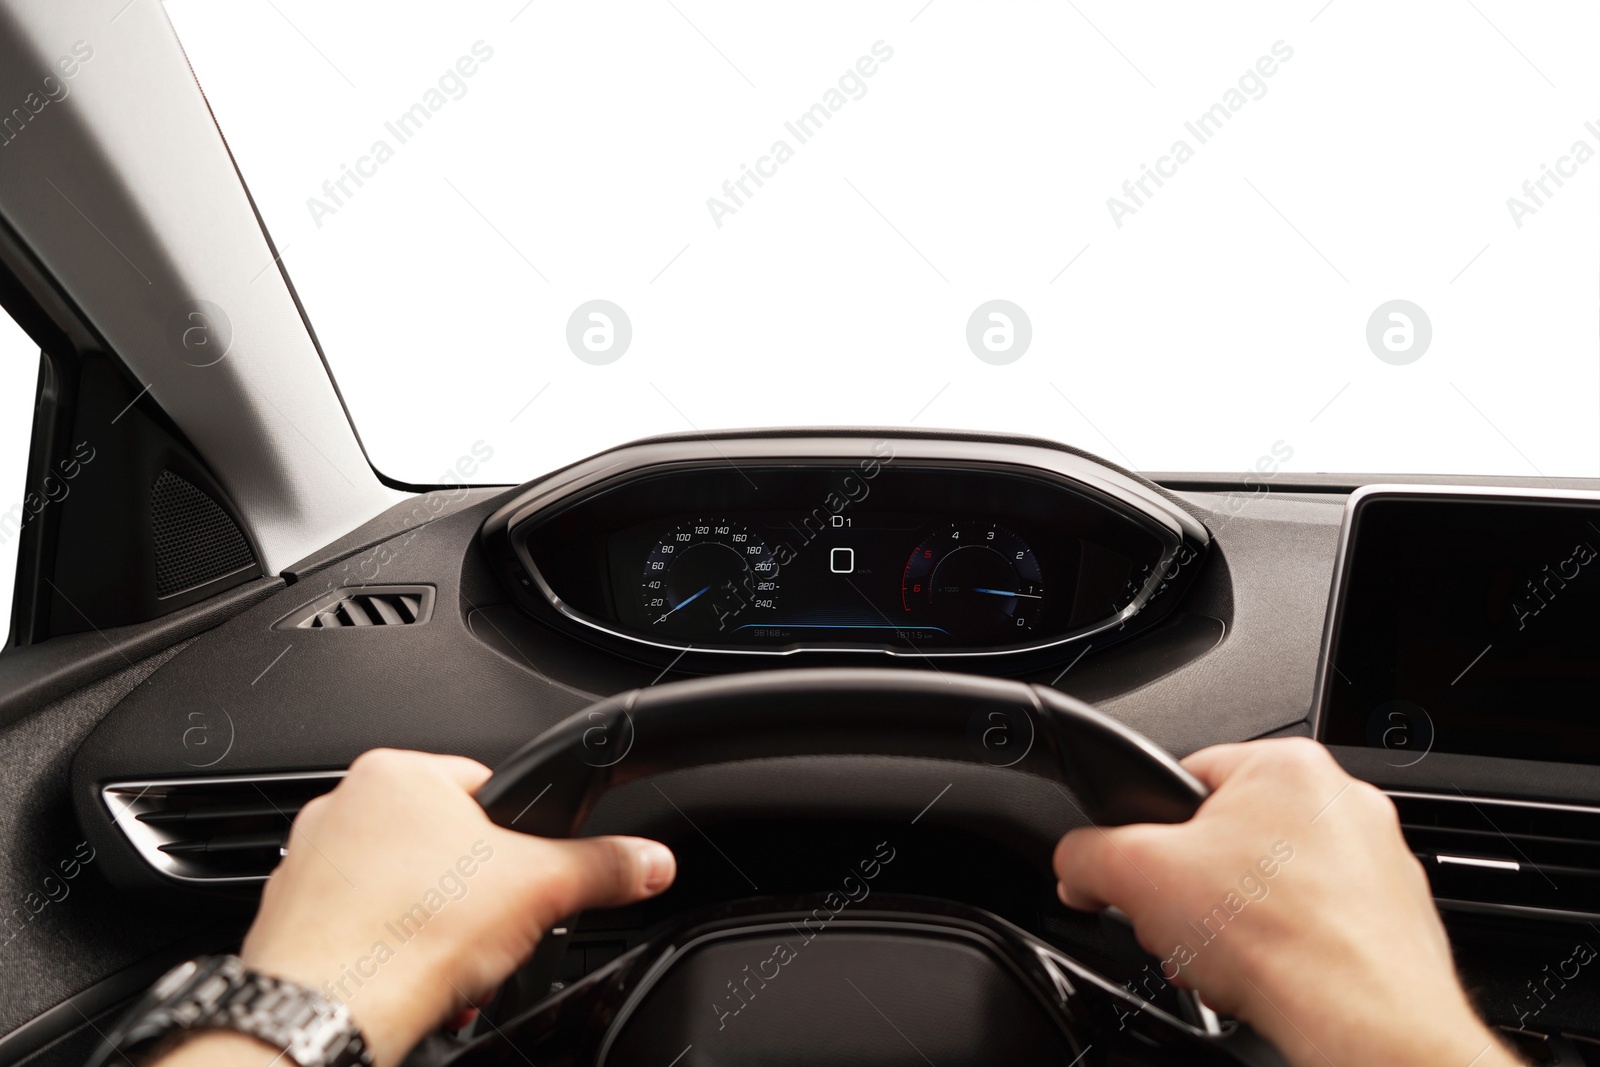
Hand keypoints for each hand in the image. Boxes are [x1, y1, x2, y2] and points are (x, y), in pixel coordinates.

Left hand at [165, 749, 675, 1066]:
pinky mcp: (290, 919)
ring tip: (452, 962)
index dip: (519, 837)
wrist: (328, 1010)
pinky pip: (361, 927)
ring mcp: (307, 863)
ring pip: (401, 887)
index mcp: (397, 773)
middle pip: (443, 842)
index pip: (485, 787)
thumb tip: (648, 862)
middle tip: (491, 928)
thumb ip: (603, 866)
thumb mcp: (540, 888)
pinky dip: (392, 953)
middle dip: (474, 892)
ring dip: (435, 925)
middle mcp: (342, 806)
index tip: (524, 877)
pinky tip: (413, 981)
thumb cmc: (410, 935)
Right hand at [1053, 738, 1515, 1066]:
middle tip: (1183, 926)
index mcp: (1286, 764)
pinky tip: (1267, 978)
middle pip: (1230, 838)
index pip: (1187, 778)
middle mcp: (1342, 801)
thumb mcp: (1136, 876)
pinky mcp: (1395, 918)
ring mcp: (1377, 861)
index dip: (1150, 832)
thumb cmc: (1278, 940)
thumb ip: (1087, 854)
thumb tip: (1076, 863)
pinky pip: (1318, 924)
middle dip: (1195, 890)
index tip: (1143, 874)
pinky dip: (1286, 951)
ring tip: (1224, 961)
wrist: (1361, 1021)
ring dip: (1237, 924)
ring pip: (1274, 885)